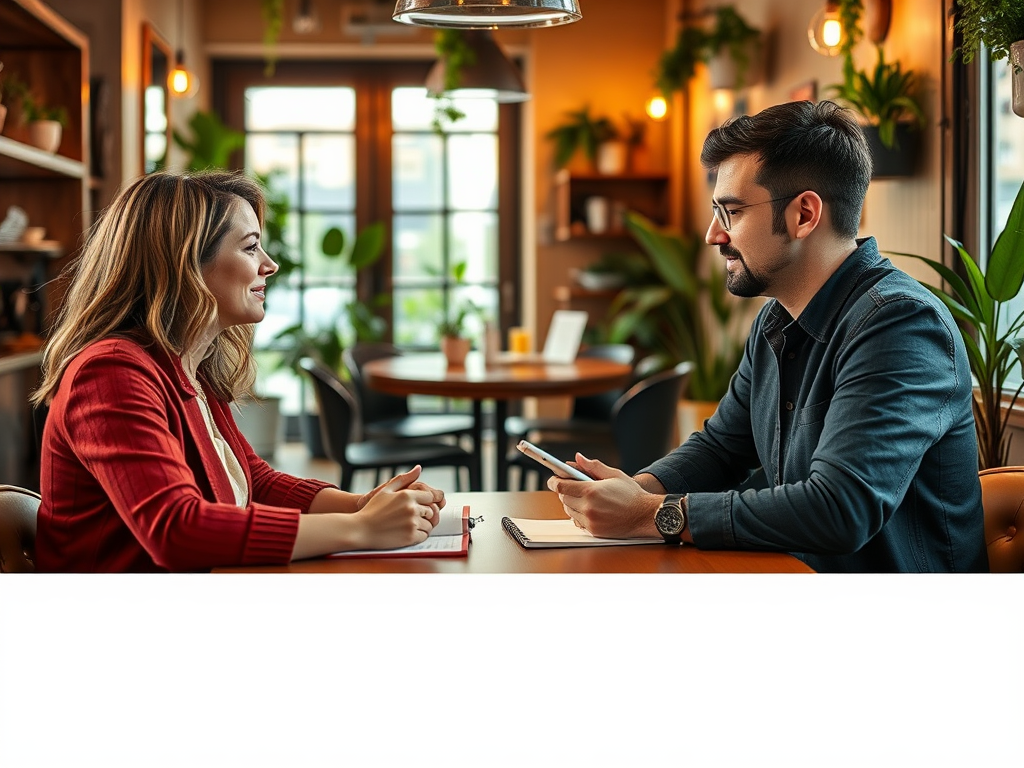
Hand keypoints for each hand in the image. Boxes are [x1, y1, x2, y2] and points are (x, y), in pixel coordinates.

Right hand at [351, 466, 441, 549]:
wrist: (360, 529)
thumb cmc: (371, 509)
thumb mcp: (385, 490)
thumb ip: (404, 479)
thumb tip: (418, 468)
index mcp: (407, 495)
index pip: (430, 497)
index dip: (426, 502)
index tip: (420, 506)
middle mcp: (412, 508)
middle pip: (431, 511)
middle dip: (425, 514)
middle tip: (413, 517)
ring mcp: (412, 523)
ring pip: (429, 525)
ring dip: (423, 526)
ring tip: (410, 525)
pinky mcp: (410, 537)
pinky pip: (424, 536)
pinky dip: (419, 535)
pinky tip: (409, 533)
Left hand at [546, 453, 661, 538]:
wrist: (646, 515)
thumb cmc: (632, 494)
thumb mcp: (614, 474)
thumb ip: (593, 466)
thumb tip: (577, 459)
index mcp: (591, 491)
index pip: (561, 486)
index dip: (554, 481)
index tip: (553, 478)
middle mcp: (588, 507)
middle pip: (563, 498)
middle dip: (565, 491)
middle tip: (573, 486)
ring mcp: (590, 521)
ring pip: (569, 511)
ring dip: (572, 503)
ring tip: (585, 497)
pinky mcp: (594, 531)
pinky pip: (577, 522)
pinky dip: (579, 514)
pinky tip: (590, 508)